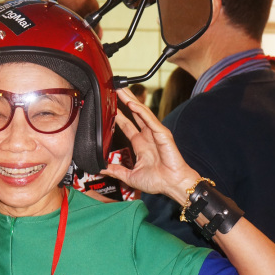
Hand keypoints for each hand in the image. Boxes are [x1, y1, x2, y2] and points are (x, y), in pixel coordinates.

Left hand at [101, 89, 198, 203]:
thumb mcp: (129, 176)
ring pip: (141, 112)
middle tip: (114, 88)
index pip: (127, 125)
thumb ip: (115, 171)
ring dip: (131, 100)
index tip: (109, 106)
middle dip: (125, 101)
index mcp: (141, 145)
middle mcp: (148, 136)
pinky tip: (132, 104)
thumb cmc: (157, 181)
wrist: (172, 185)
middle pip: (134, 114)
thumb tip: (101, 169)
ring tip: (121, 89)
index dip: (119, 115)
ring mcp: (156, 134)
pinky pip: (150, 120)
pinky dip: (141, 111)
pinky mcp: (163, 134)